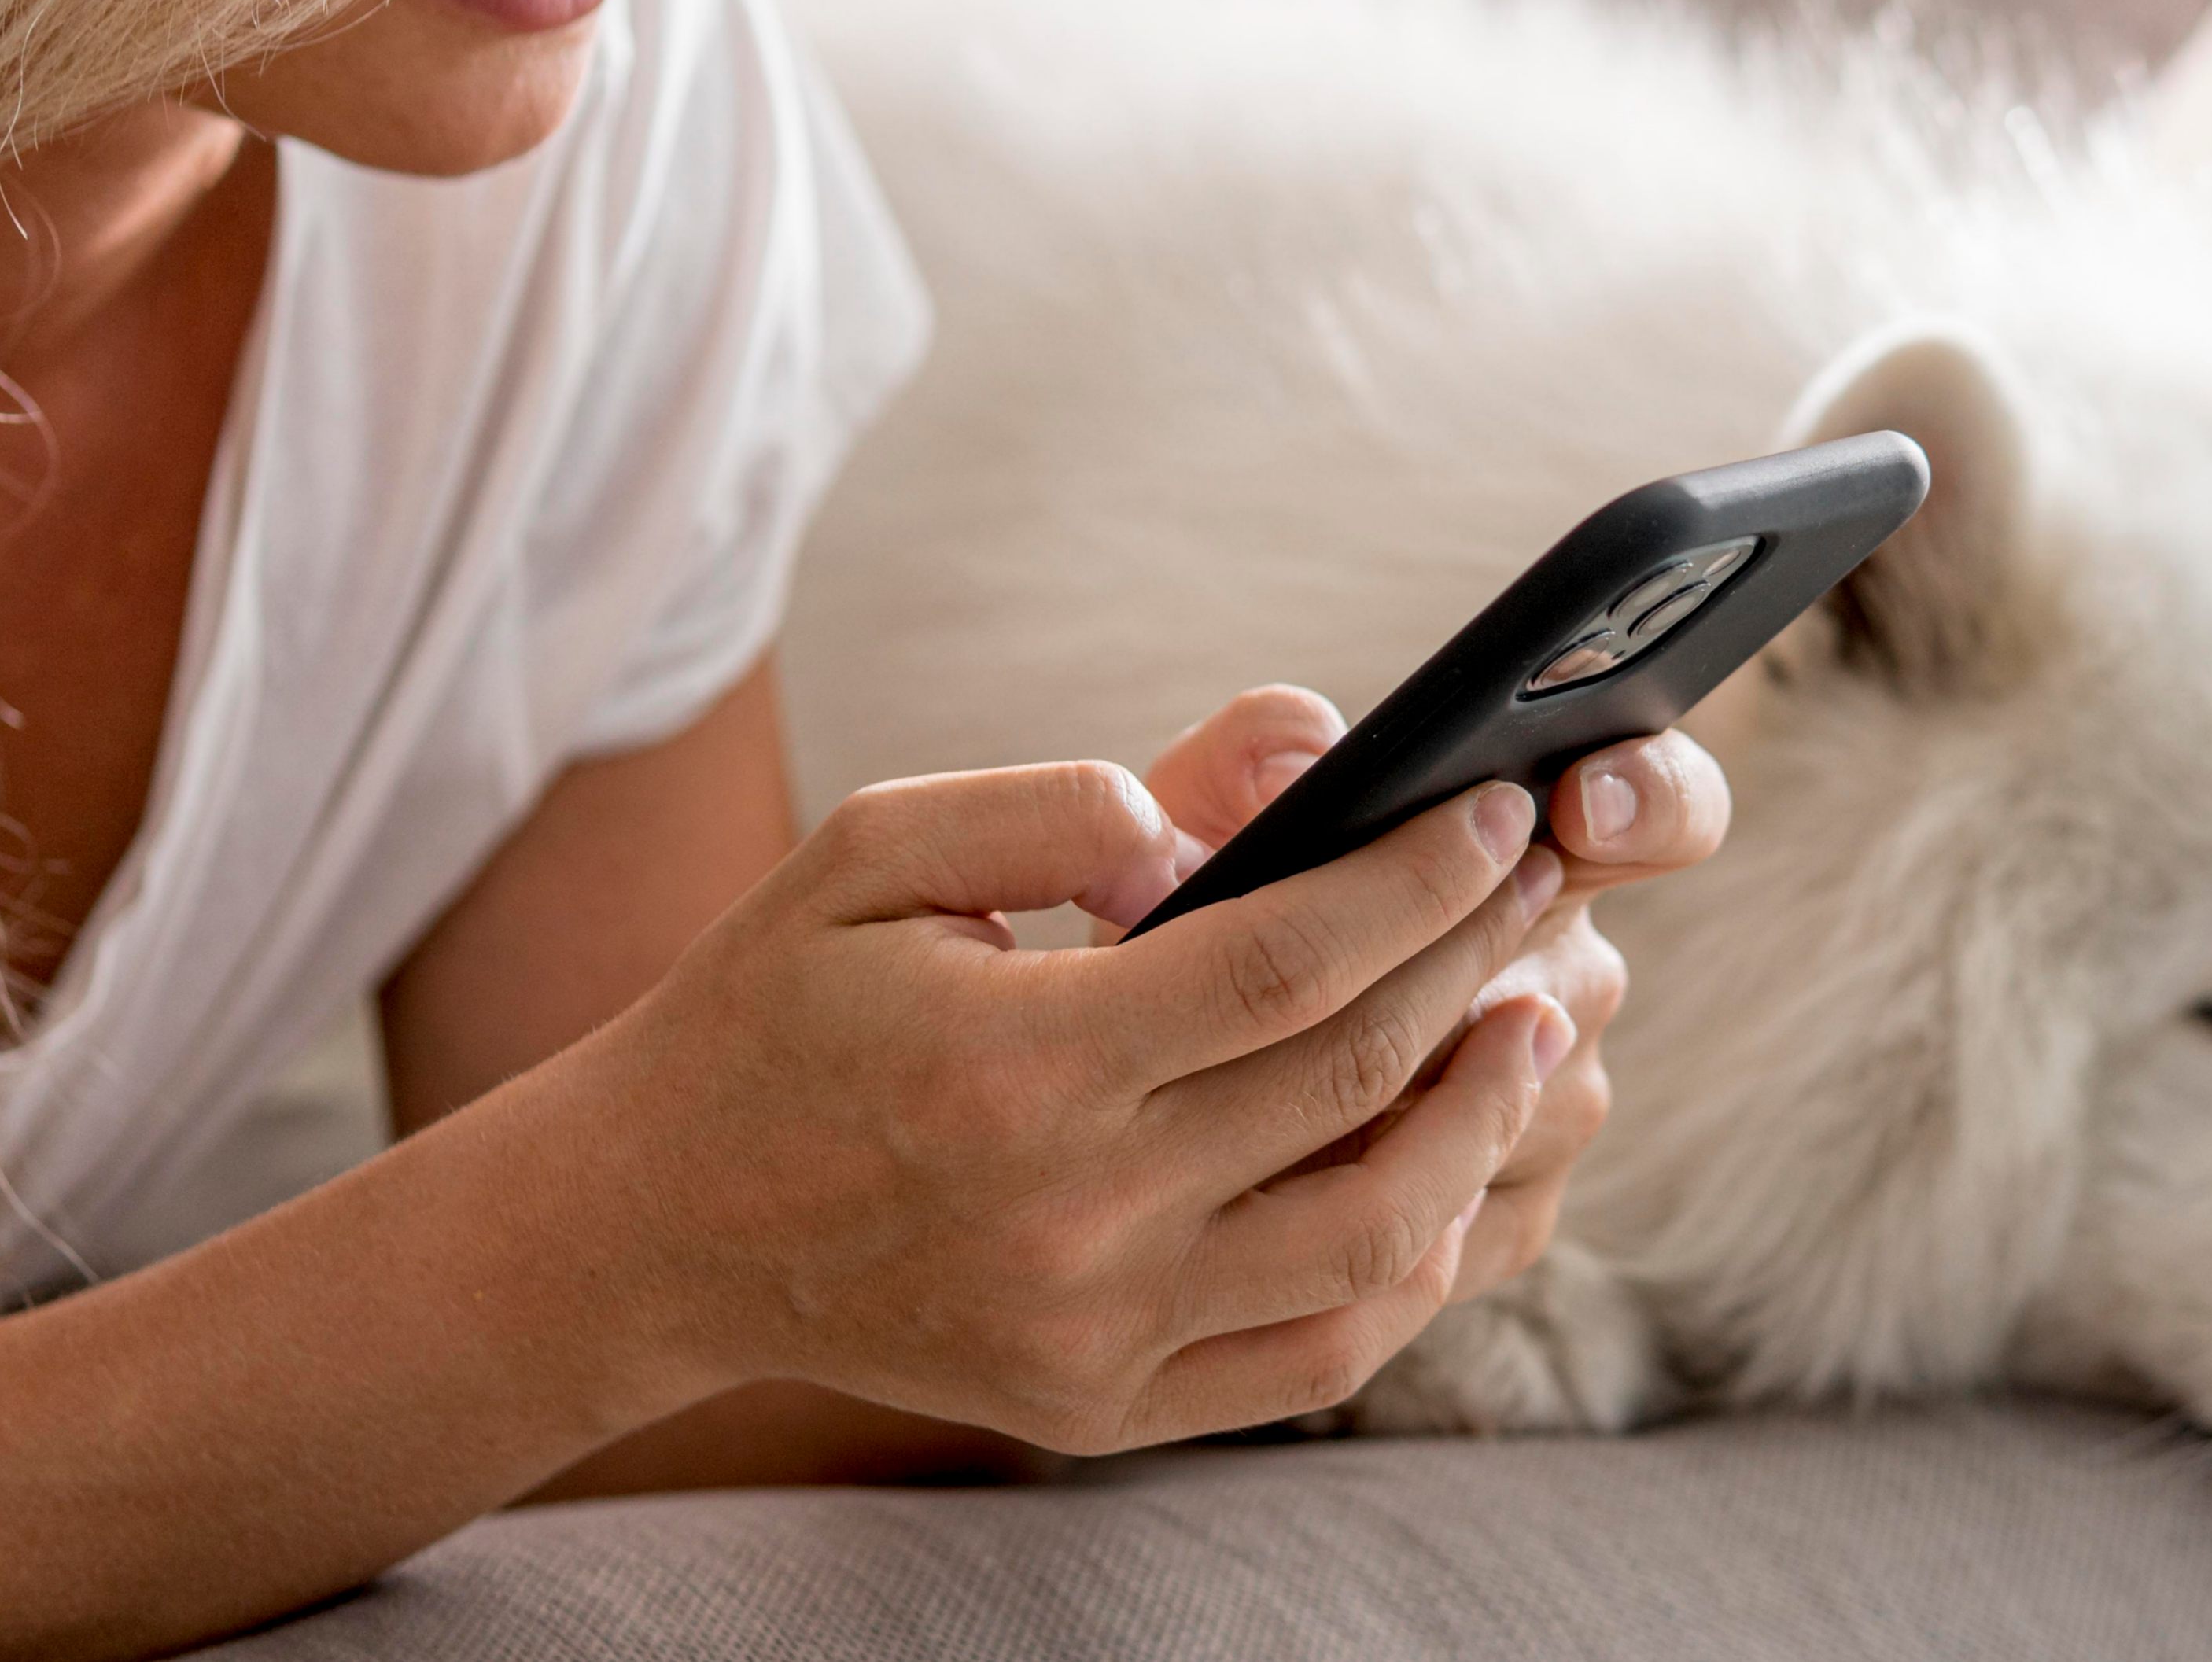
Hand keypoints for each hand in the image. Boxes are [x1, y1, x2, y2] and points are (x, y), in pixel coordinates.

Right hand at [581, 757, 1575, 1456]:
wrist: (657, 1228)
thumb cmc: (776, 1007)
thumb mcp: (877, 852)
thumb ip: (1058, 803)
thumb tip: (1236, 802)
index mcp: (1017, 1066)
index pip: (1285, 966)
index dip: (1417, 885)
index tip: (1500, 814)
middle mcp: (1072, 1219)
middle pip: (1351, 1087)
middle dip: (1480, 966)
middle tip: (1555, 886)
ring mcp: (1097, 1334)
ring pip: (1372, 1239)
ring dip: (1487, 1122)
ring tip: (1542, 1017)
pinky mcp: (1105, 1409)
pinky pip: (1321, 1352)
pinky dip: (1421, 1263)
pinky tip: (1465, 1169)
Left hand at [1142, 689, 1729, 1299]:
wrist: (1144, 1066)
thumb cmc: (1191, 903)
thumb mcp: (1198, 811)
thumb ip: (1246, 751)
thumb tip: (1309, 755)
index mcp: (1538, 846)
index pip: (1665, 811)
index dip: (1649, 797)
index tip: (1577, 800)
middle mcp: (1569, 975)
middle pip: (1568, 988)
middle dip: (1439, 990)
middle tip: (1316, 991)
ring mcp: (1552, 1107)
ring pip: (1513, 1115)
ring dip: (1397, 1107)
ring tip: (1260, 1092)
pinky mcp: (1507, 1222)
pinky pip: (1472, 1227)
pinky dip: (1372, 1209)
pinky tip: (1271, 1197)